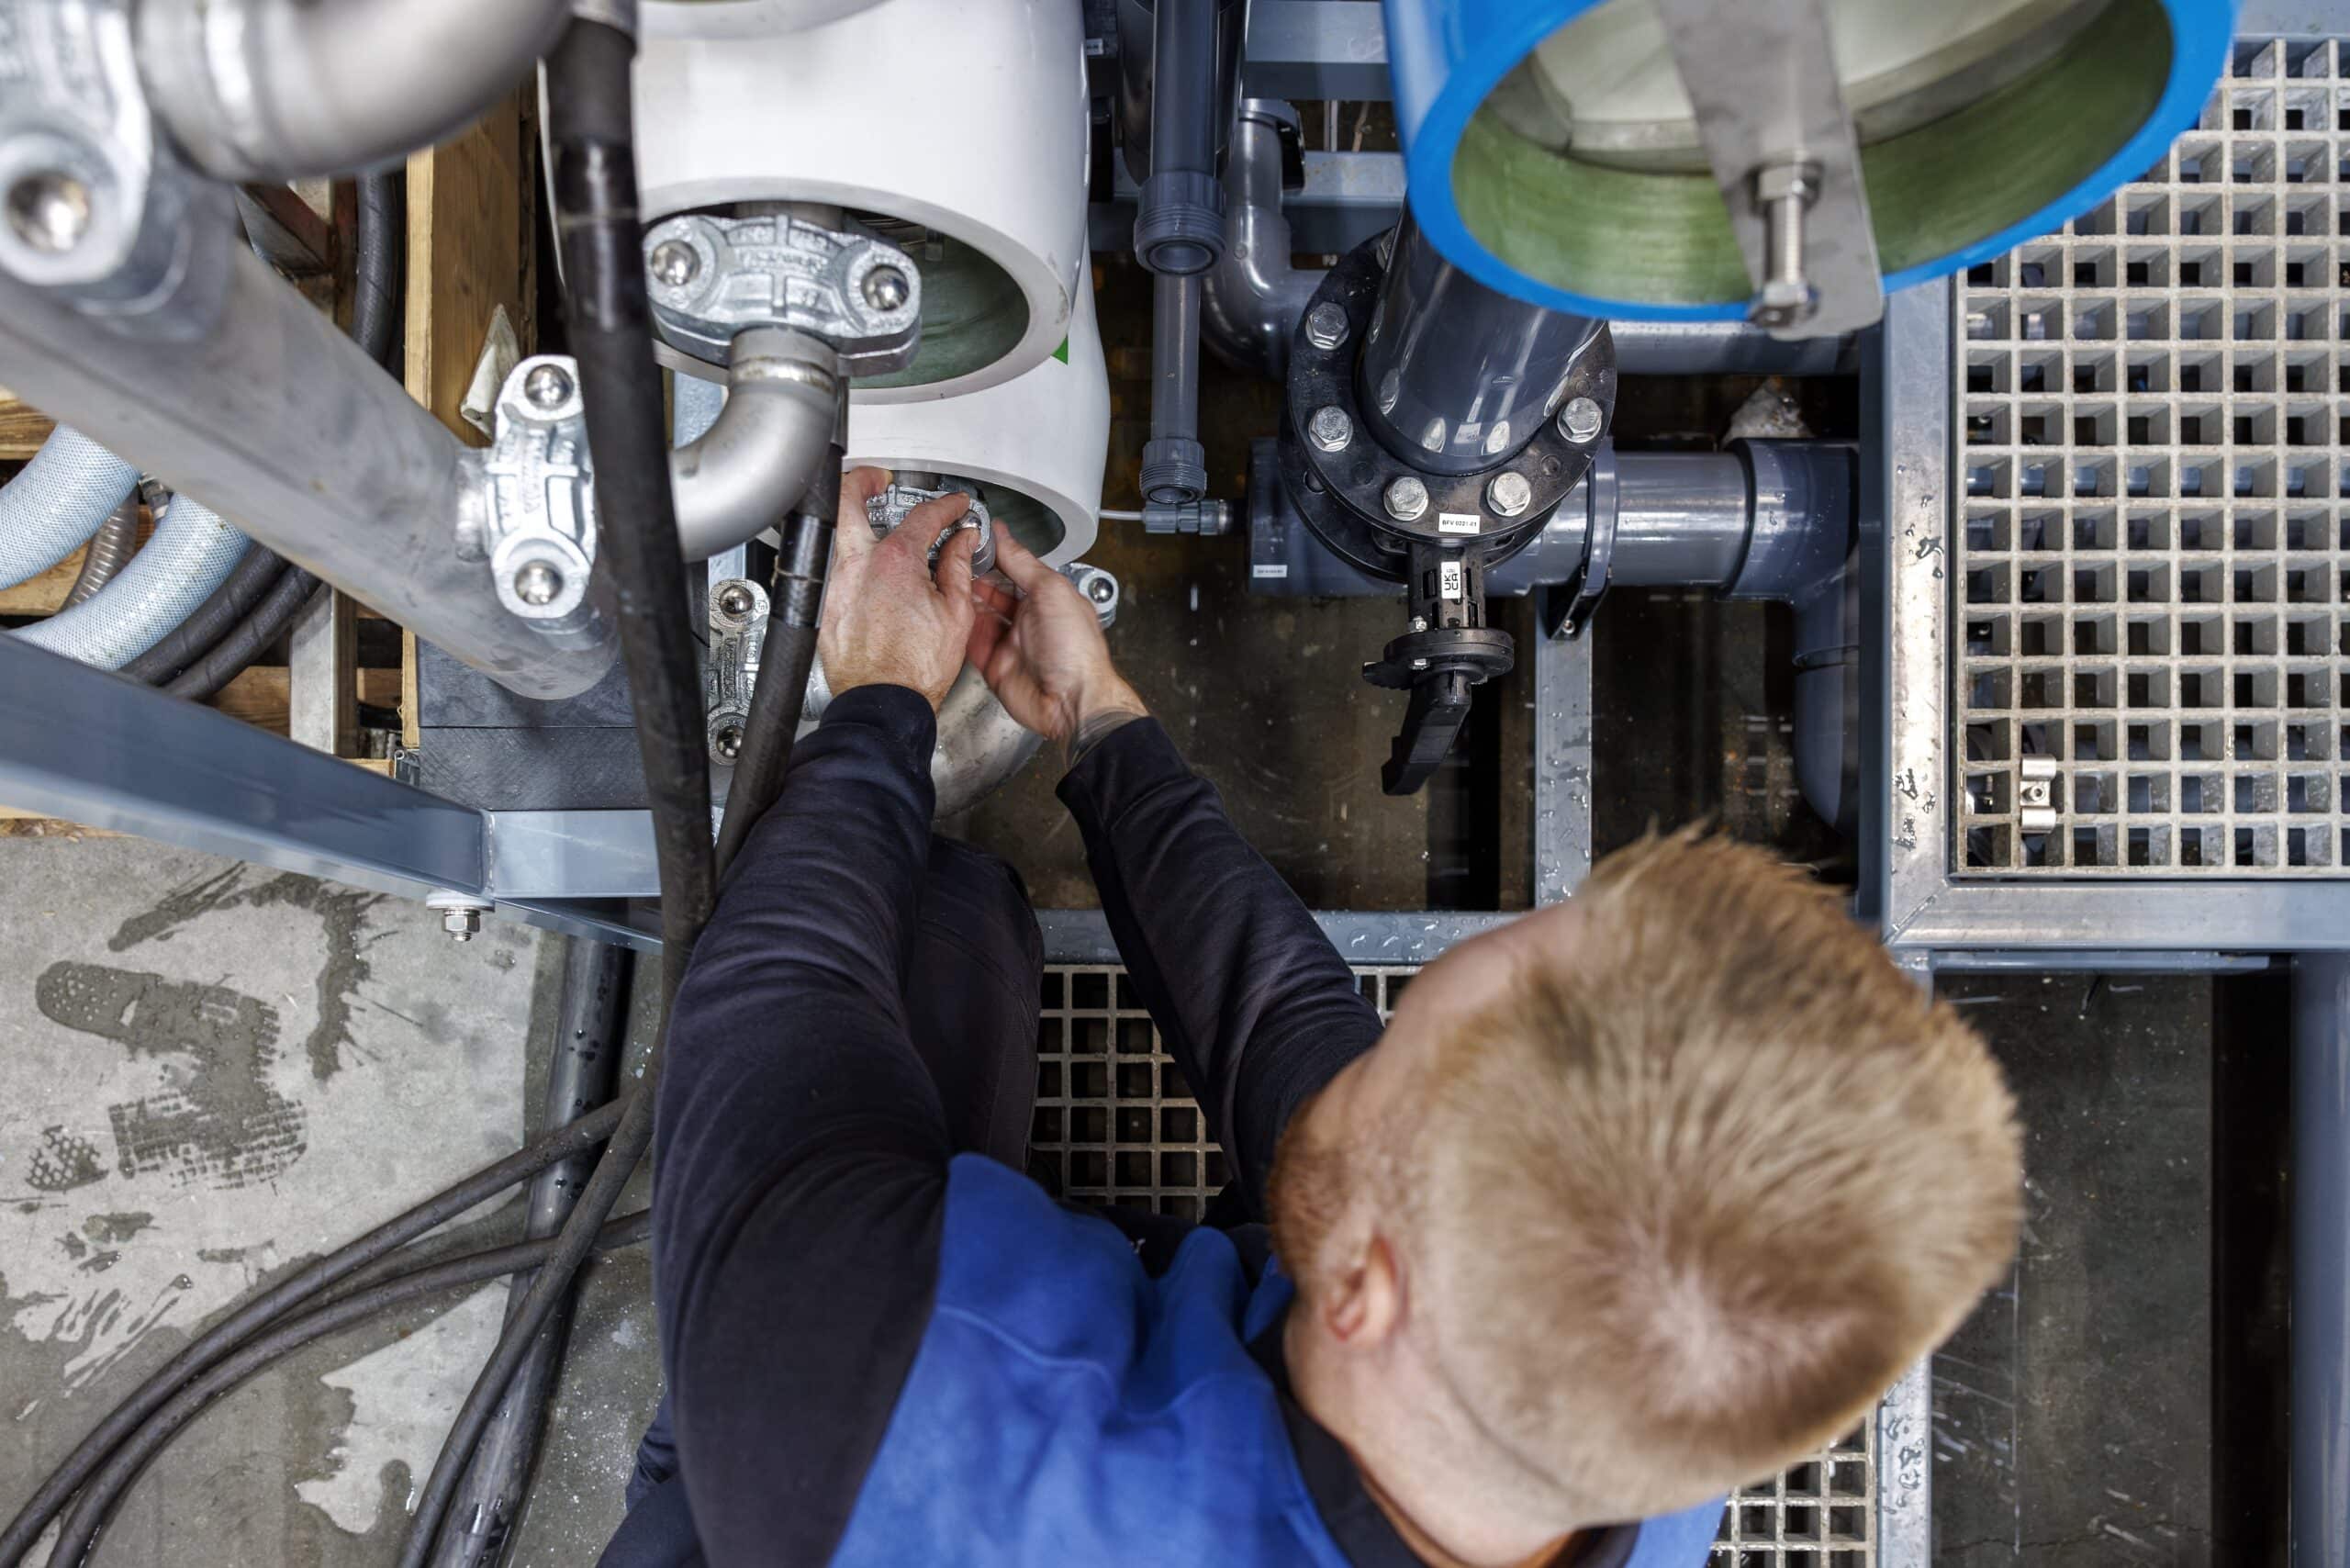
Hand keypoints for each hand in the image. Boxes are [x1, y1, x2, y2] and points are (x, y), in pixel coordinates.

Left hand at [818, 467, 980, 710]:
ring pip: (836, 535)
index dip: (945, 506)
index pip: (923, 516)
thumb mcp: (956, 613)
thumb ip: (958, 567)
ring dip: (853, 522)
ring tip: (873, 525)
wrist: (883, 703)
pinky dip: (851, 561)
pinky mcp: (826, 606)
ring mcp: (837, 584)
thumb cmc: (916, 669)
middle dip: (863, 480)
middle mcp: (859, 565)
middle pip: (848, 500)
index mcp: (896, 561)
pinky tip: (866, 572)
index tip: (955, 507)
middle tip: (878, 479)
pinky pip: (834, 570)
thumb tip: (963, 541)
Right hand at [965, 525, 1144, 749]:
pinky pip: (973, 644)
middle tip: (955, 561)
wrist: (1071, 701)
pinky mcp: (996, 666)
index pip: (1016, 569)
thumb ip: (1022, 562)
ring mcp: (1012, 643)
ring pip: (981, 616)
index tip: (974, 540)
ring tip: (949, 583)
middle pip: (995, 592)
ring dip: (966, 601)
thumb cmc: (1076, 650)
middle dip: (976, 577)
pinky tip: (953, 615)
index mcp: (1048, 598)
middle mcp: (1030, 619)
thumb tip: (1004, 535)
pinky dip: (962, 630)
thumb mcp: (1051, 591)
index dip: (995, 555)